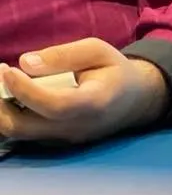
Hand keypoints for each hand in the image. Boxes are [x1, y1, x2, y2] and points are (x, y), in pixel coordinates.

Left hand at [0, 38, 168, 143]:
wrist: (135, 101)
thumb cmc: (115, 72)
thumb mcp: (98, 51)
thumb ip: (64, 55)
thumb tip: (25, 62)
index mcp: (94, 103)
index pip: (54, 105)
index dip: (25, 89)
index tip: (8, 69)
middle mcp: (76, 128)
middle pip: (23, 126)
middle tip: (0, 72)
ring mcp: (64, 140)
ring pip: (17, 133)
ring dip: (1, 109)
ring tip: (5, 81)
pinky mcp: (55, 143)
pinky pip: (23, 133)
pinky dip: (10, 114)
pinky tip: (15, 93)